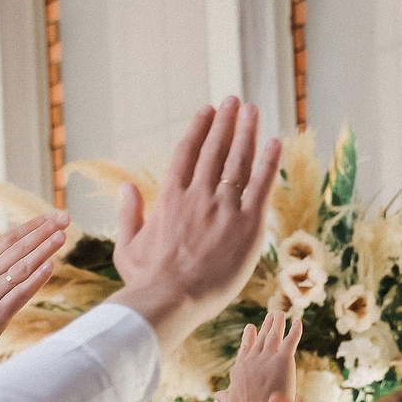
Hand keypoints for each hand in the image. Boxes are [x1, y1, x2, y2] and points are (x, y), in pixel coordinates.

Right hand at [0, 214, 70, 396]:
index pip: (8, 239)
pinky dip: (35, 280)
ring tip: (62, 236)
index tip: (50, 216)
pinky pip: (18, 295)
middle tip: (64, 218)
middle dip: (43, 232)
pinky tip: (50, 267)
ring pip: (21, 268)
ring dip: (43, 251)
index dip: (31, 226)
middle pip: (18, 249)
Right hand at [105, 98, 283, 347]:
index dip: (198, 129)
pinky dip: (269, 162)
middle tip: (233, 101)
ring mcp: (224, 208)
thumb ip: (128, 214)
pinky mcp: (247, 225)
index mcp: (170, 197)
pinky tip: (277, 142)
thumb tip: (125, 187)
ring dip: (247, 132)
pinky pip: (262, 185)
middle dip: (225, 122)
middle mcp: (198, 195)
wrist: (171, 299)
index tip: (206, 111)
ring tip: (252, 110)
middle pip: (215, 149)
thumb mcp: (126, 247)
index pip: (186, 153)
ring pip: (239, 160)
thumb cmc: (146, 281)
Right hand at [221, 311, 299, 401]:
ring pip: (274, 336)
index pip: (246, 350)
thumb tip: (218, 395)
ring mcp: (267, 359)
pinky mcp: (283, 360)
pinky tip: (298, 322)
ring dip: (278, 323)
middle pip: (261, 338)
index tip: (251, 327)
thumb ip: (225, 399)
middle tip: (271, 316)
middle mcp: (252, 360)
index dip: (249, 338)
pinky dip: (295, 331)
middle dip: (267, 326)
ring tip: (281, 314)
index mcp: (240, 370)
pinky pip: (290, 341)